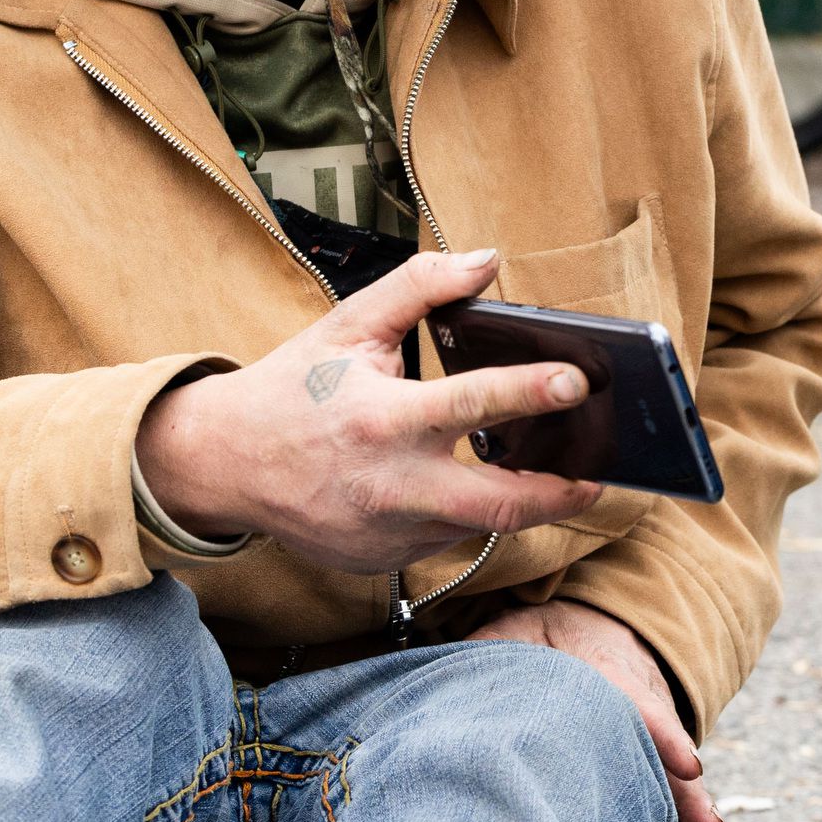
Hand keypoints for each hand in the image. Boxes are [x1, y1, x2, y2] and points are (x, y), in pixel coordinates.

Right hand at [135, 249, 605, 572]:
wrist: (221, 464)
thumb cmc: (292, 389)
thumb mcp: (347, 326)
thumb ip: (420, 288)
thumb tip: (489, 260)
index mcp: (383, 418)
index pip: (472, 405)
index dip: (531, 392)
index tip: (580, 381)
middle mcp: (389, 484)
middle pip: (500, 505)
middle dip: (561, 493)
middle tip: (601, 473)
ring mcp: (386, 532)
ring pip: (478, 525)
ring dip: (518, 501)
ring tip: (556, 473)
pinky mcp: (383, 561)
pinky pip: (444, 538)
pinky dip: (467, 513)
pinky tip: (475, 486)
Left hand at [476, 599, 727, 821]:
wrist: (590, 628)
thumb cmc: (544, 638)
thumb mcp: (518, 631)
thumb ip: (495, 649)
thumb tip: (463, 675)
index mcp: (608, 672)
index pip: (642, 704)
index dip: (664, 736)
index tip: (687, 767)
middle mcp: (638, 707)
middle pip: (666, 753)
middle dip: (688, 794)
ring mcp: (646, 737)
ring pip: (673, 778)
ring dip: (691, 818)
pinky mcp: (644, 762)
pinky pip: (666, 793)